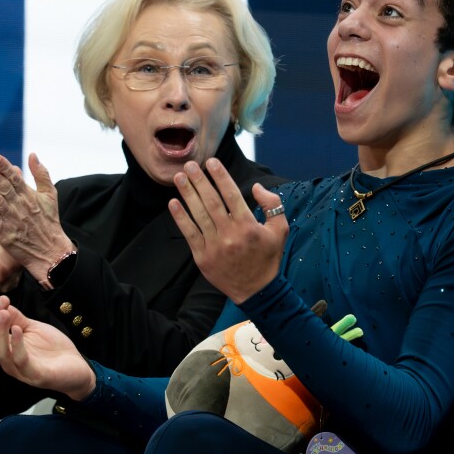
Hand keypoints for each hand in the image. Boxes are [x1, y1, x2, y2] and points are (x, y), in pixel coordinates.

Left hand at [0, 153, 72, 281]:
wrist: (50, 252)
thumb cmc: (49, 221)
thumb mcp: (50, 195)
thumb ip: (41, 174)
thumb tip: (32, 154)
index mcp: (30, 195)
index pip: (15, 178)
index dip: (4, 167)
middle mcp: (20, 206)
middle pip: (4, 187)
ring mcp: (12, 220)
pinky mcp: (5, 234)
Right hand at [0, 294, 95, 400]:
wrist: (77, 368)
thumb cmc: (53, 349)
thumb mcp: (34, 328)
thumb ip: (18, 318)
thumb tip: (2, 303)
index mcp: (6, 348)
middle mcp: (9, 360)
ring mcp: (20, 370)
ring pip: (2, 351)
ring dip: (0, 330)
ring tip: (3, 313)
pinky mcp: (35, 376)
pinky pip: (22, 360)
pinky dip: (18, 344)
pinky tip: (17, 329)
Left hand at [168, 158, 287, 302]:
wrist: (257, 291)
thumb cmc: (267, 257)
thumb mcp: (279, 230)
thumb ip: (272, 205)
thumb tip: (256, 187)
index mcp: (248, 226)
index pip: (231, 195)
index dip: (220, 176)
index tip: (211, 162)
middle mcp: (230, 235)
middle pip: (211, 202)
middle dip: (199, 181)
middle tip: (190, 164)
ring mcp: (214, 246)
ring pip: (199, 215)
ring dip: (187, 194)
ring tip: (180, 177)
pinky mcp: (202, 257)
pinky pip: (189, 234)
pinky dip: (180, 218)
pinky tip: (173, 203)